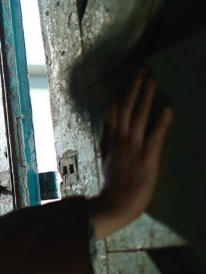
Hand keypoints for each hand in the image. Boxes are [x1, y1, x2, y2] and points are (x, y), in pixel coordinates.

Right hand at [89, 69, 173, 239]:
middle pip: (126, 109)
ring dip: (145, 96)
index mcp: (111, 141)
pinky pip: (155, 134)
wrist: (118, 204)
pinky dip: (162, 119)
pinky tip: (167, 105)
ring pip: (139, 116)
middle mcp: (121, 141)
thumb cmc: (113, 185)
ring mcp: (134, 148)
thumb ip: (107, 143)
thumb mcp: (105, 161)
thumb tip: (108, 127)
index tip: (126, 79)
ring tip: (151, 79)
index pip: (114, 113)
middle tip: (141, 70)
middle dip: (133, 88)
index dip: (120, 94)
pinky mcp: (148, 157)